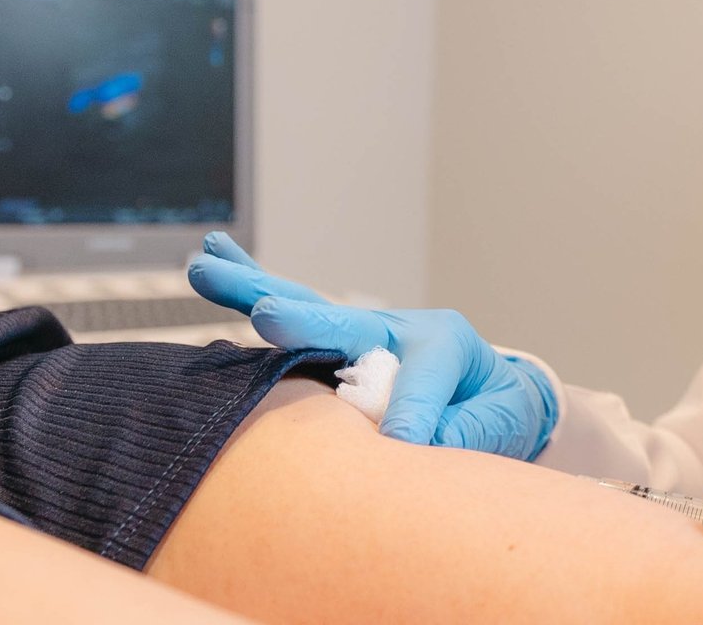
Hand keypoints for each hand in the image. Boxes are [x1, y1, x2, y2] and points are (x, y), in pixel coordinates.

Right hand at [187, 232, 557, 457]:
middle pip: (341, 322)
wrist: (498, 397)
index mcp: (442, 342)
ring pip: (302, 311)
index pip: (420, 378)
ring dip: (251, 290)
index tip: (404, 444)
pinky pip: (289, 319)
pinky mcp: (333, 351)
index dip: (410, 413)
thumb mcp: (498, 423)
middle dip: (304, 322)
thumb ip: (455, 434)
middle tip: (268, 316)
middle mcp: (394, 328)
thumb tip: (399, 443)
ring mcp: (360, 335)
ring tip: (204, 266)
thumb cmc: (495, 410)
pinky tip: (212, 258)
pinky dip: (250, 288)